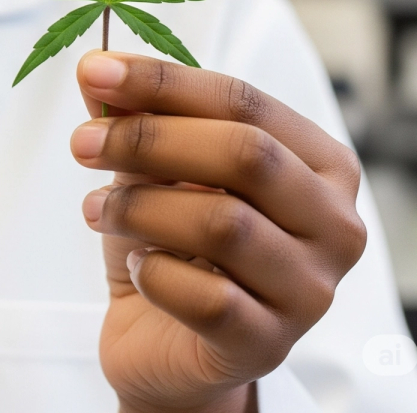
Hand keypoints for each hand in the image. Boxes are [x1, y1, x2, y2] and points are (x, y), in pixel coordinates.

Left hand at [71, 51, 365, 412]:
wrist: (162, 339)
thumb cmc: (170, 238)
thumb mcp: (151, 167)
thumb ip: (132, 114)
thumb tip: (95, 70)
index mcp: (320, 162)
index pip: (243, 101)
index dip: (163, 81)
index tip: (94, 70)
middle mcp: (334, 224)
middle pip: (246, 155)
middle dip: (149, 139)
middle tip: (82, 143)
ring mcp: (310, 291)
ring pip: (225, 225)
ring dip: (139, 207)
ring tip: (97, 210)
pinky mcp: (270, 346)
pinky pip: (208, 300)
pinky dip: (155, 274)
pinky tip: (137, 267)